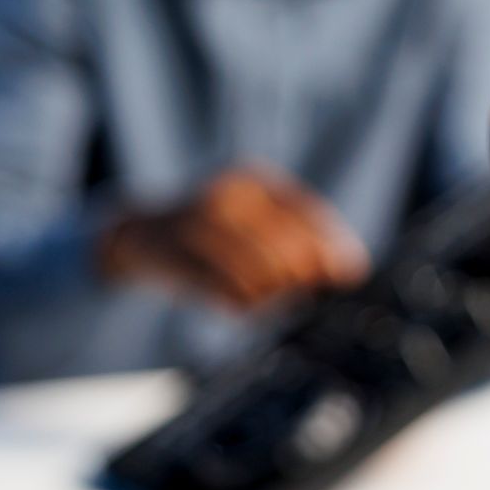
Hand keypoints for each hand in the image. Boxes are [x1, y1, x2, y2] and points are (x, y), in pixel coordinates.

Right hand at [97, 167, 369, 310]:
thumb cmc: (212, 232)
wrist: (140, 233)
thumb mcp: (254, 218)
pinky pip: (223, 289)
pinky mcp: (175, 253)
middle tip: (298, 297)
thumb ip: (298, 237)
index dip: (331, 248)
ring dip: (269, 298)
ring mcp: (198, 222)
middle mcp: (229, 194)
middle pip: (287, 247)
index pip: (307, 213)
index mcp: (255, 180)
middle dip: (300, 279)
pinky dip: (239, 304)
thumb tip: (349, 271)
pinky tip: (241, 309)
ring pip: (257, 273)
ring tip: (266, 305)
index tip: (348, 275)